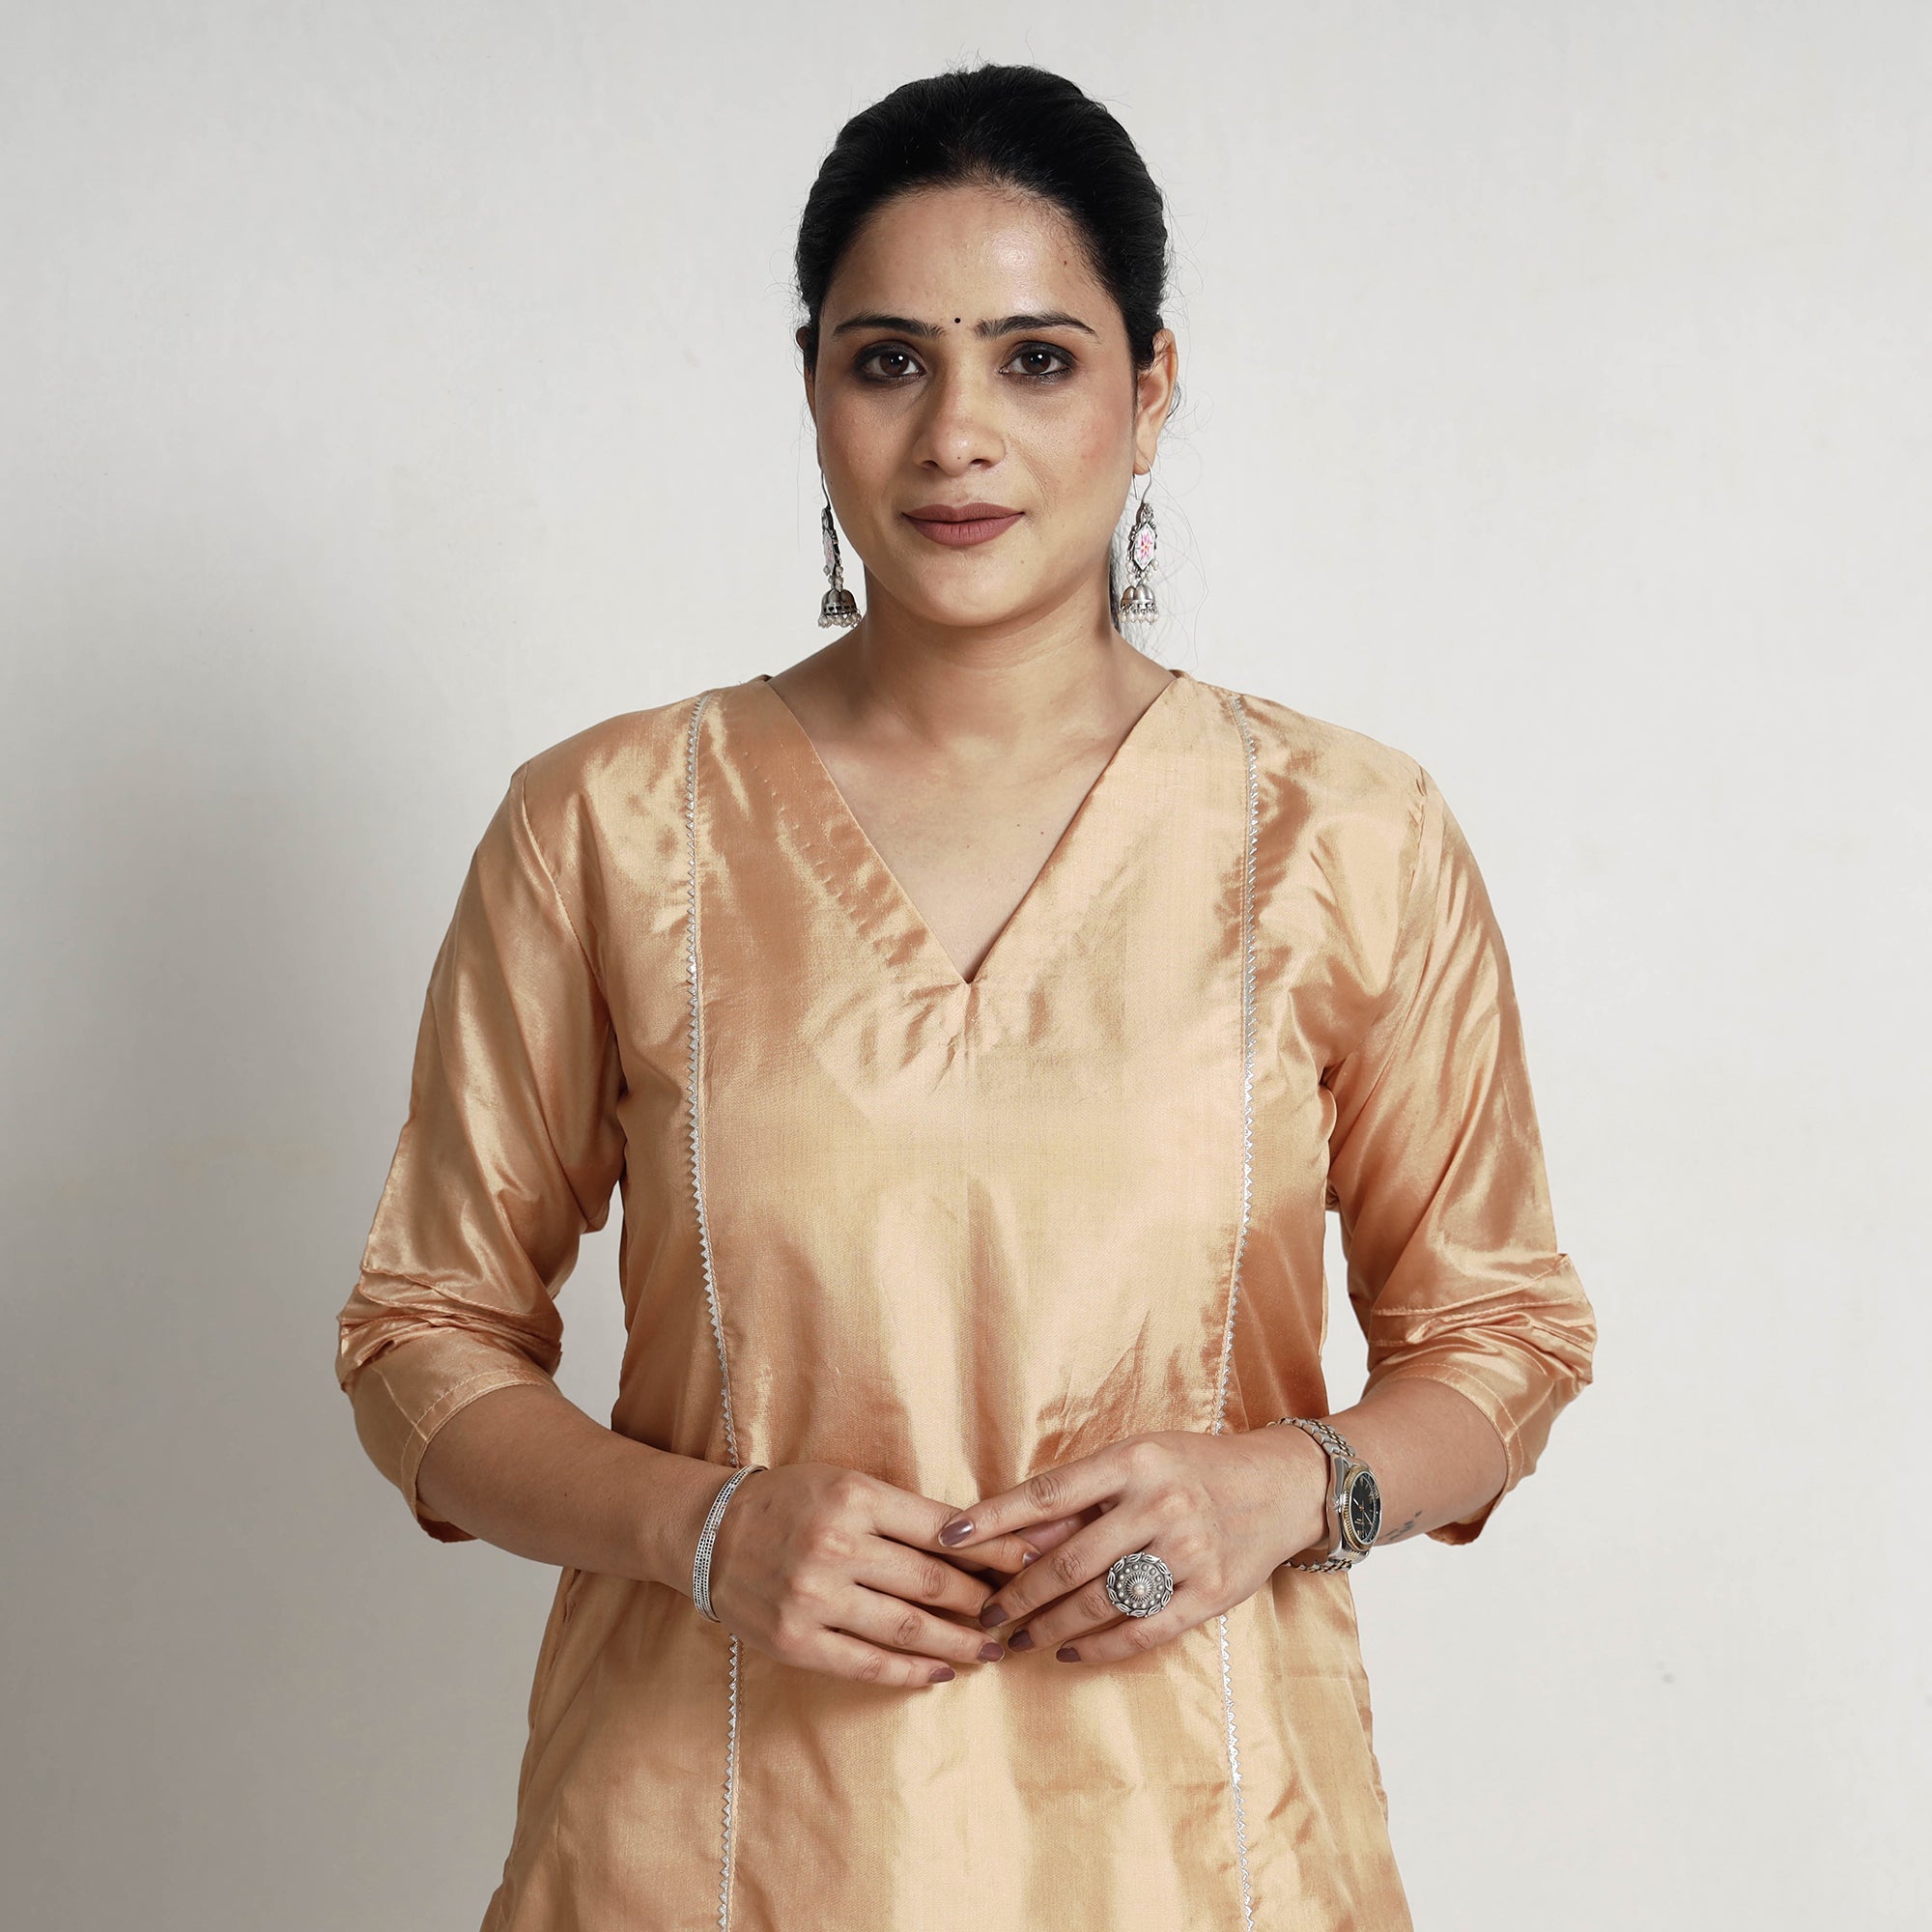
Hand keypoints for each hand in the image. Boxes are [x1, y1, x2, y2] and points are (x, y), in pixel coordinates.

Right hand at [704, 1462, 1047, 1686]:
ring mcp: (815, 1597)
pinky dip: (911, 1671)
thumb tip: (976, 1542)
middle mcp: (837, 1546)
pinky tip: (942, 1672)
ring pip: (908, 1628)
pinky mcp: (796, 1641)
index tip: (1032, 1562)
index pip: (944, 1529)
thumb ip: (904, 1513)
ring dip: (960, 1643)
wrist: (711, 1533)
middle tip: (1020, 1612)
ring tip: (993, 1650)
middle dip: (985, 1600)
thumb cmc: (791, 1502)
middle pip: (933, 1581)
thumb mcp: (848, 1485)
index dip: (995, 1549)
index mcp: (856, 1498)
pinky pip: (867, 1663)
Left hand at [935, 1428, 1330, 1664]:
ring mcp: (1188, 1550)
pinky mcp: (1210, 1592)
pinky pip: (1142, 1630)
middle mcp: (1160, 1503)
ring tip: (1017, 1639)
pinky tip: (1068, 1653)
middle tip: (984, 1612)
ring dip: (1049, 1626)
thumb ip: (1082, 1498)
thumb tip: (1014, 1538)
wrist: (1280, 1487)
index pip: (1048, 1493)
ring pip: (1100, 1601)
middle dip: (1017, 1592)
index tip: (950, 1537)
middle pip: (1069, 1559)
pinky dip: (1098, 1647)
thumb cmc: (1192, 1467)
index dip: (994, 1517)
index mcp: (1134, 1460)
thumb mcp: (1138, 1460)